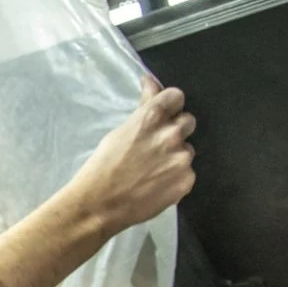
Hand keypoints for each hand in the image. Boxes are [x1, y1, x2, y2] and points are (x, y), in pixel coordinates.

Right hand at [64, 75, 196, 237]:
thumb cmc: (103, 166)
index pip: (177, 96)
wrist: (100, 205)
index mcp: (153, 117)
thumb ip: (143, 108)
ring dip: (175, 156)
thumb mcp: (120, 131)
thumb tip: (151, 82)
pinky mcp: (186, 181)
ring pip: (187, 149)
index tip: (163, 114)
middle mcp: (172, 134)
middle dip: (175, 130)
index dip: (170, 105)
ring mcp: (181, 159)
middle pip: (188, 121)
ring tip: (154, 170)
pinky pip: (187, 173)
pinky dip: (175, 177)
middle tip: (157, 146)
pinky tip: (157, 185)